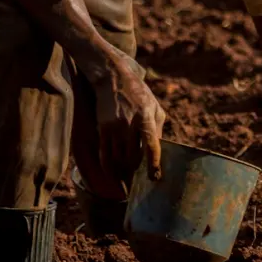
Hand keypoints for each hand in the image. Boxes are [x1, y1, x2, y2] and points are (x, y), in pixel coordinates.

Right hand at [93, 55, 166, 182]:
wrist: (113, 79)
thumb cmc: (139, 94)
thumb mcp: (155, 107)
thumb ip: (158, 130)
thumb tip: (158, 152)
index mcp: (146, 117)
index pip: (151, 146)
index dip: (153, 164)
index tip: (155, 178)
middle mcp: (128, 124)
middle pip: (132, 157)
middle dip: (136, 171)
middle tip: (140, 181)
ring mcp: (113, 127)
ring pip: (118, 159)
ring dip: (123, 172)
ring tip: (127, 181)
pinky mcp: (102, 129)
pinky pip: (104, 155)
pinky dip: (109, 168)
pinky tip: (113, 176)